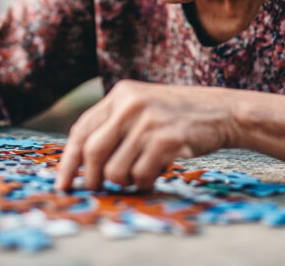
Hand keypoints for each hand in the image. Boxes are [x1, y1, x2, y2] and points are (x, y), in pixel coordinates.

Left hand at [54, 80, 239, 190]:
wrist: (221, 111)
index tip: (63, 183)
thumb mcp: (143, 107)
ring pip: (116, 169)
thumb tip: (82, 164)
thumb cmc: (178, 116)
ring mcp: (150, 121)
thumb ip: (115, 125)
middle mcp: (131, 104)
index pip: (82, 129)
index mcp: (121, 94)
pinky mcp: (168, 139)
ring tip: (137, 176)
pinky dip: (145, 182)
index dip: (69, 160)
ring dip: (124, 182)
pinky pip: (141, 174)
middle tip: (97, 189)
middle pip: (93, 151)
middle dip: (91, 178)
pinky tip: (155, 173)